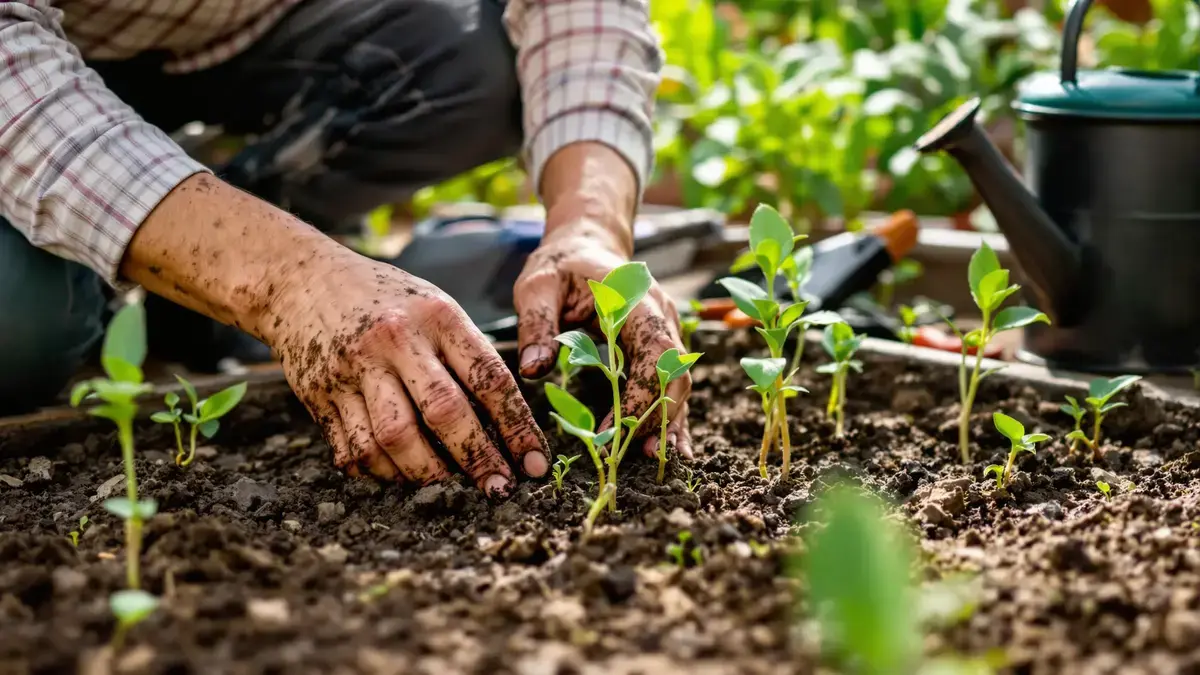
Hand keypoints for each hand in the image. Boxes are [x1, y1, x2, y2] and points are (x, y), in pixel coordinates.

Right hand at [119, 174, 546, 495]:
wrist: (302, 281)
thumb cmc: (386, 299)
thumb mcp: (435, 307)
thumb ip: (467, 355)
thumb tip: (507, 423)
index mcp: (436, 316)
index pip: (488, 378)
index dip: (517, 427)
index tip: (534, 463)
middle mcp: (395, 340)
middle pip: (444, 411)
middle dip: (478, 458)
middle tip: (499, 489)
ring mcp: (354, 368)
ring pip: (395, 437)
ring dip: (427, 473)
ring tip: (449, 488)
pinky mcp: (321, 393)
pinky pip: (356, 447)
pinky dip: (382, 471)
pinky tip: (402, 477)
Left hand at [513, 218, 692, 458]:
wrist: (586, 243)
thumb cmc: (561, 264)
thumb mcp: (537, 285)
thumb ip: (536, 323)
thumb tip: (534, 370)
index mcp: (636, 300)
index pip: (655, 352)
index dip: (642, 394)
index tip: (614, 430)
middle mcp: (661, 316)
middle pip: (676, 373)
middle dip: (660, 415)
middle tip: (637, 455)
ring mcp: (666, 331)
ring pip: (680, 382)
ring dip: (670, 420)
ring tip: (656, 460)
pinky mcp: (661, 346)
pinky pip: (672, 383)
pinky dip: (669, 414)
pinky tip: (665, 445)